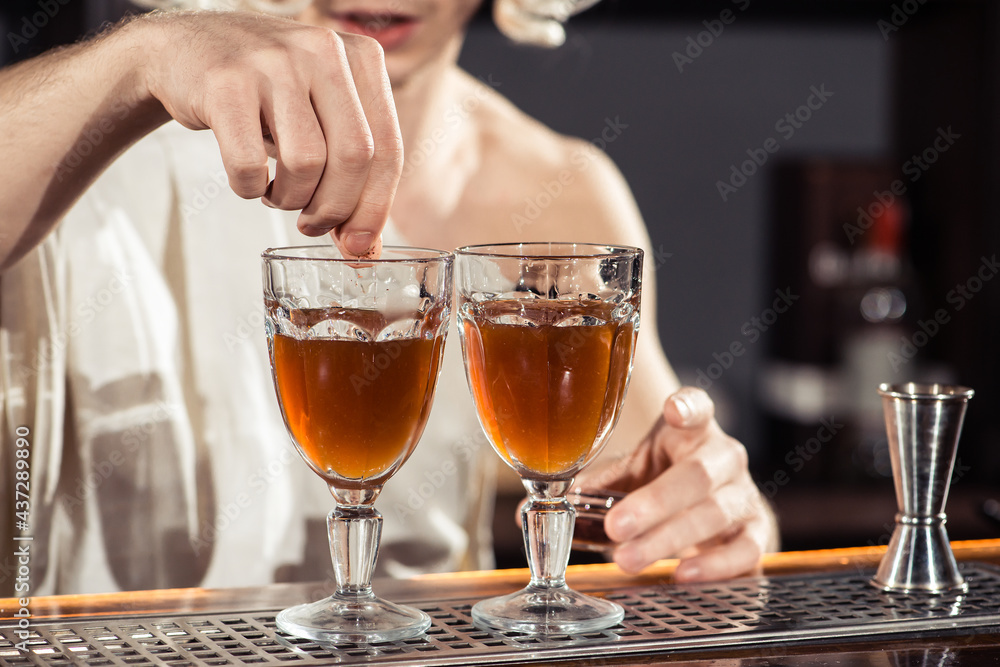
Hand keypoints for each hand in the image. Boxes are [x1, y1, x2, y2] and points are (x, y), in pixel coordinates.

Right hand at [137, 11, 402, 255]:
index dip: (375, 207)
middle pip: (355, 157)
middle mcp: (323, 51)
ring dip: (291, 199)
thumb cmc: (266, 91)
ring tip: (277, 192)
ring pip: (307, 162)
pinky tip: (249, 178)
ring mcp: (274, 62)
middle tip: (314, 224)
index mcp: (361, 58)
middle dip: (335, 208)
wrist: (187, 47)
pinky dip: (249, 187)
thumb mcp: (321, 112)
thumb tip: (362, 245)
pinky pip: (250, 164)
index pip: (389, 147)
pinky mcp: (225, 82)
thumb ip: (350, 168)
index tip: (359, 244)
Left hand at [575, 387, 776, 581]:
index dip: (687, 407)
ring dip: (668, 539)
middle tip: (615, 526)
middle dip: (653, 503)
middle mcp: (724, 456)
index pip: (697, 407)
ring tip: (627, 558)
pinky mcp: (758, 530)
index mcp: (691, 430)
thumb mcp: (632, 475)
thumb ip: (597, 488)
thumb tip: (543, 510)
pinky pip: (746, 549)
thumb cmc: (666, 482)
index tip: (674, 410)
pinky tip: (682, 575)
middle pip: (697, 475)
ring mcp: (745, 493)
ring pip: (716, 514)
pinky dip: (715, 565)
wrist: (710, 508)